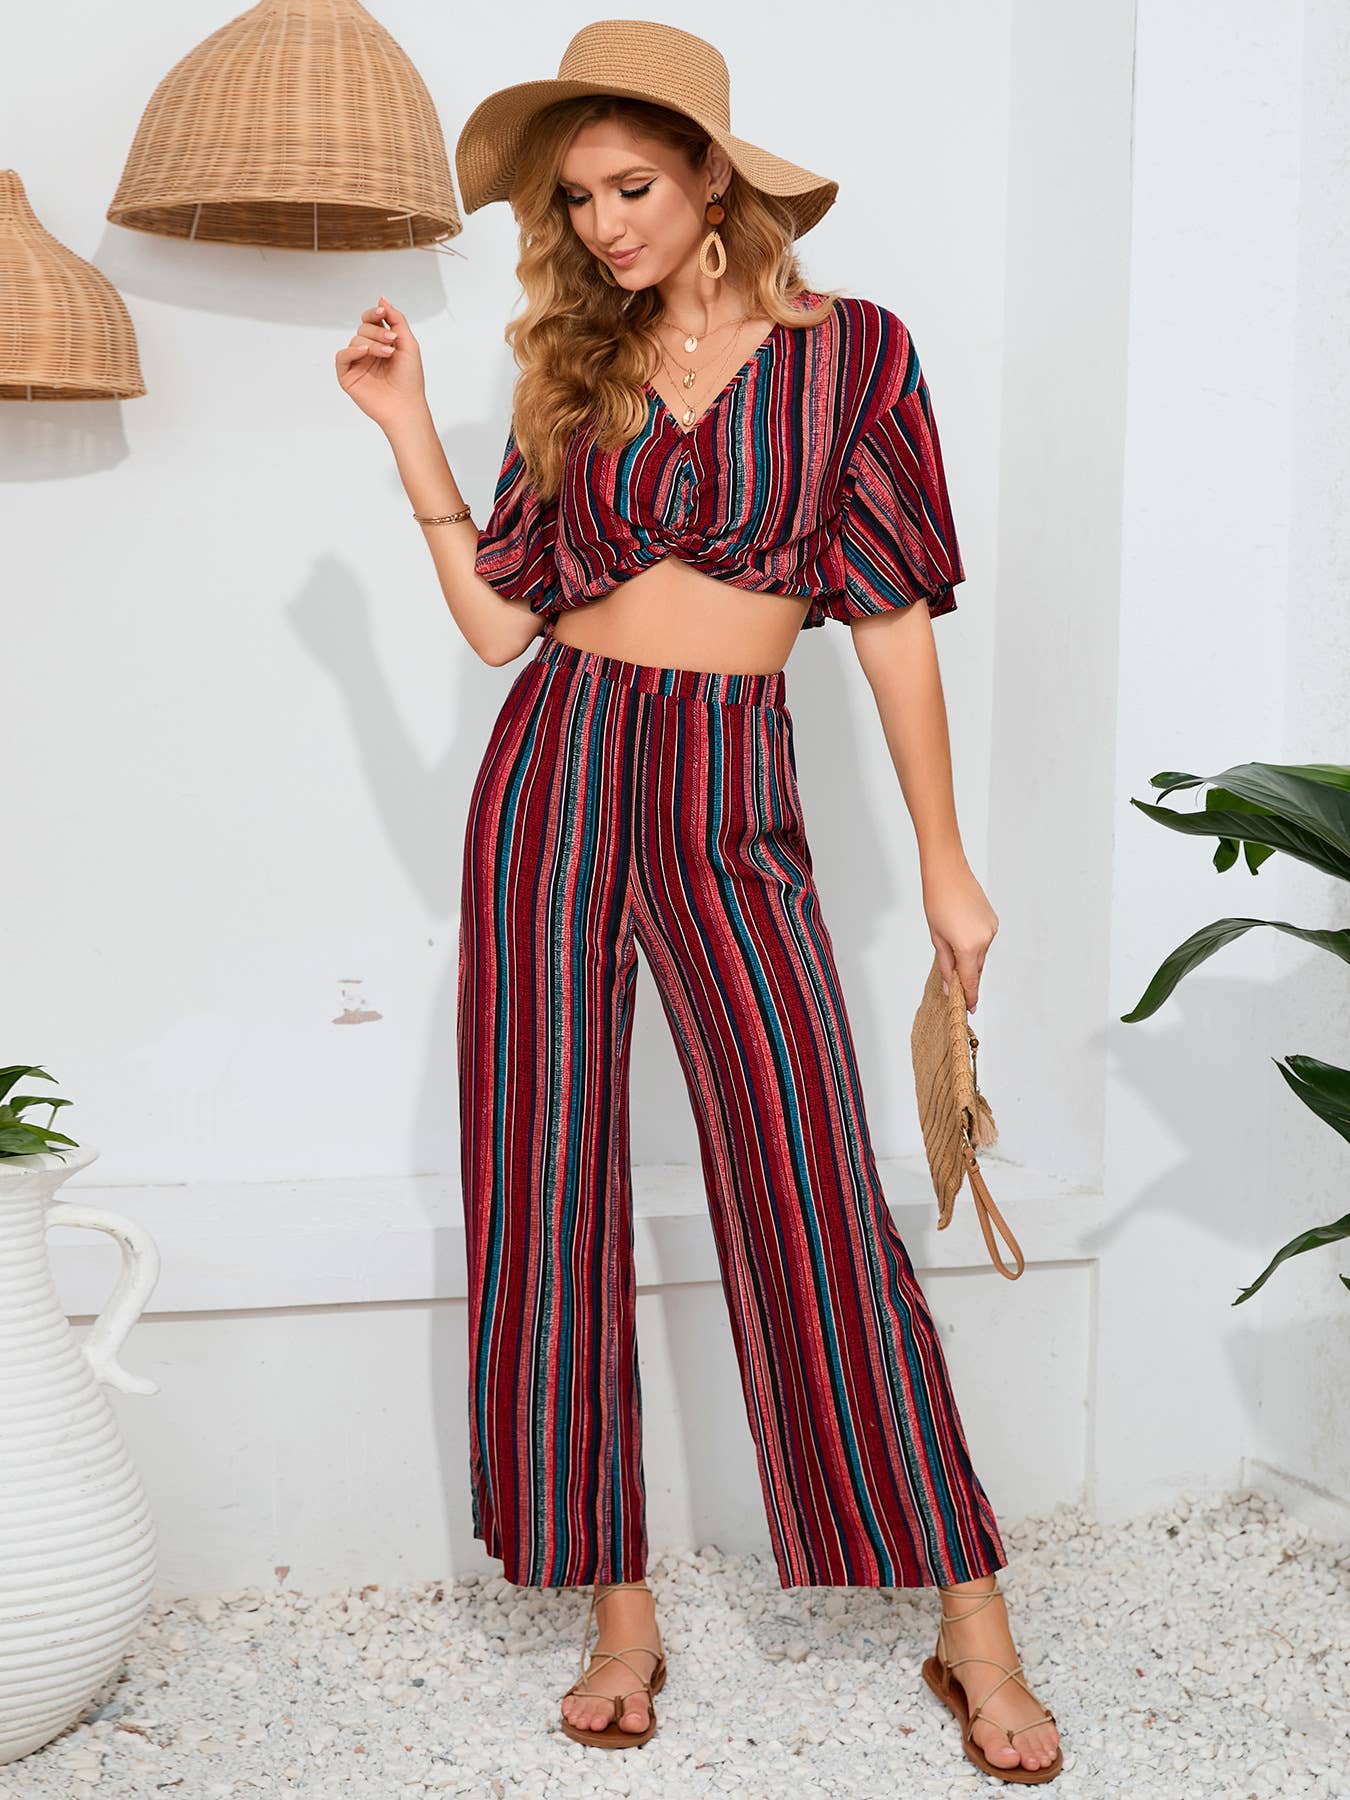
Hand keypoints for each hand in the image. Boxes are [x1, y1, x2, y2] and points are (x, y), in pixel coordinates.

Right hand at [335, 295, 428, 432]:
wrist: (406, 405)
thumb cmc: (410, 379)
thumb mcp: (408, 343)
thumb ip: (396, 319)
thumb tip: (381, 298)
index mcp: (381, 343)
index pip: (371, 320)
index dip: (374, 313)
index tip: (382, 312)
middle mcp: (368, 352)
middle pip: (363, 328)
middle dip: (378, 332)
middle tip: (392, 342)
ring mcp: (357, 363)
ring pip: (355, 339)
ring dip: (372, 344)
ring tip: (387, 354)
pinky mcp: (348, 375)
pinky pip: (342, 355)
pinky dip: (352, 350)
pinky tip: (364, 352)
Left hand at [920, 855, 997, 1012]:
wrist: (947, 872)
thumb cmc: (936, 901)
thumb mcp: (936, 937)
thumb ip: (945, 964)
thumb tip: (949, 985)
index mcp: (969, 946)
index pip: (971, 980)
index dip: (969, 997)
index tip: (968, 1009)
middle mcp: (985, 939)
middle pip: (977, 968)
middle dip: (967, 977)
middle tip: (955, 985)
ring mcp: (991, 929)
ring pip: (981, 954)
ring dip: (969, 958)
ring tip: (952, 948)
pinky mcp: (993, 921)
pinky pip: (984, 940)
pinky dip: (974, 944)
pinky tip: (961, 934)